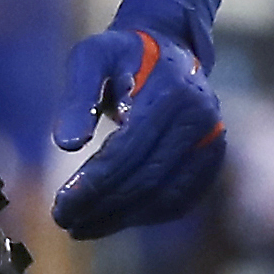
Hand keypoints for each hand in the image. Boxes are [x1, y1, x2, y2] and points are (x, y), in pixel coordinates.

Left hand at [50, 0, 227, 238]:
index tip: (61, 205)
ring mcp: (212, 140)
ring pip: (166, 195)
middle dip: (103, 206)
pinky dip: (147, 215)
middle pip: (148, 177)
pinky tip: (115, 219)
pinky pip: (181, 198)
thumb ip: (77, 97)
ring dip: (122, 219)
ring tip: (82, 227)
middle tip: (65, 221)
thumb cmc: (122, 52)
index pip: (130, 149)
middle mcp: (200, 118)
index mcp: (172, 91)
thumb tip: (67, 144)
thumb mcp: (90, 57)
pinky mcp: (212, 157)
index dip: (95, 182)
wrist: (167, 46)